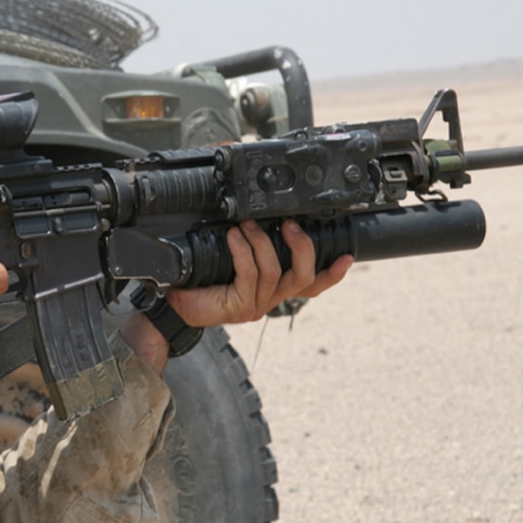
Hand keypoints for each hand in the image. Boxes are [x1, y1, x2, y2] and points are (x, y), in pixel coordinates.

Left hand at [123, 219, 352, 371]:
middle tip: (290, 225)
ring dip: (262, 242)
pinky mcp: (240, 306)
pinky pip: (250, 272)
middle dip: (301, 247)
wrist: (175, 305)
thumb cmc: (202, 282)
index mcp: (274, 290)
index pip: (311, 285)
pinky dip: (243, 250)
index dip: (332, 274)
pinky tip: (234, 237)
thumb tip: (257, 217)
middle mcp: (270, 299)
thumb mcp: (231, 262)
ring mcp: (256, 305)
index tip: (347, 255)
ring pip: (275, 270)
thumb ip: (250, 248)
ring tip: (248, 225)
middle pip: (304, 277)